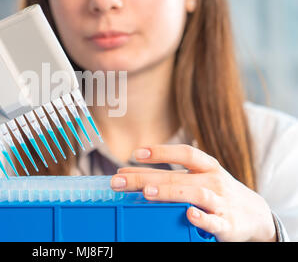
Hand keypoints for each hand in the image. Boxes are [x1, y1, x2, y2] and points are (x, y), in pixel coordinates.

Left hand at [110, 145, 276, 241]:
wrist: (256, 216)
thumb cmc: (218, 192)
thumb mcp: (200, 178)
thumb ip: (170, 177)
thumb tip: (130, 175)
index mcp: (207, 166)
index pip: (184, 153)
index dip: (161, 151)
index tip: (136, 153)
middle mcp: (213, 181)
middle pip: (177, 176)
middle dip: (145, 177)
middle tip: (119, 180)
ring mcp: (221, 202)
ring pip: (195, 194)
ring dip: (170, 193)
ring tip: (147, 193)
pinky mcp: (227, 224)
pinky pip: (214, 221)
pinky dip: (201, 218)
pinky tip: (188, 215)